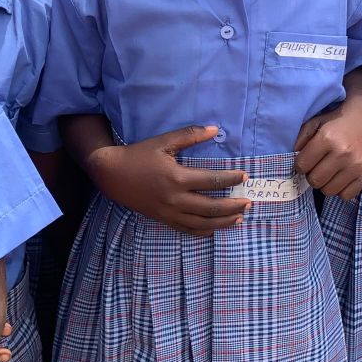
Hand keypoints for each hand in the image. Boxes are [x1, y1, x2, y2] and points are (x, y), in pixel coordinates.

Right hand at [87, 125, 248, 236]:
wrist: (112, 175)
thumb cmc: (139, 155)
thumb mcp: (164, 141)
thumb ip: (190, 135)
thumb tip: (215, 129)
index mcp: (177, 178)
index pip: (212, 181)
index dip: (231, 179)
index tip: (244, 177)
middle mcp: (175, 199)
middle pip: (211, 207)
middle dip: (233, 206)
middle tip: (249, 202)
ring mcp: (169, 212)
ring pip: (202, 223)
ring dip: (223, 222)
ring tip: (239, 218)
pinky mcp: (163, 219)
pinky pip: (187, 229)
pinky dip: (203, 231)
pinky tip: (215, 228)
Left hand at [295, 94, 361, 199]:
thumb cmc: (335, 122)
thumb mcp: (315, 123)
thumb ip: (300, 140)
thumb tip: (291, 160)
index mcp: (327, 138)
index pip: (302, 166)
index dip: (300, 164)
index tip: (306, 161)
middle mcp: (342, 153)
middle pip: (315, 180)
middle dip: (312, 175)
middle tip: (317, 166)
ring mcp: (356, 165)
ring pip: (329, 190)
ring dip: (325, 183)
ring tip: (329, 171)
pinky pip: (345, 195)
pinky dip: (340, 189)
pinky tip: (341, 177)